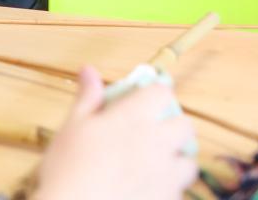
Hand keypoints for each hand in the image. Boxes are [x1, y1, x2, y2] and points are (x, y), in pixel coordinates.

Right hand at [35, 66, 197, 199]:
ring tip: (154, 165)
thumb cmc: (68, 166)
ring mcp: (166, 174)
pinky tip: (147, 189)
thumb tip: (90, 70)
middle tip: (150, 133)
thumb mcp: (72, 126)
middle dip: (172, 125)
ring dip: (176, 159)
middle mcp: (157, 142)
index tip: (143, 99)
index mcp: (133, 118)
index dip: (155, 93)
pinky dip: (169, 187)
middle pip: (184, 125)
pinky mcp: (168, 199)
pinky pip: (179, 190)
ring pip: (189, 161)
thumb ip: (88, 97)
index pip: (162, 93)